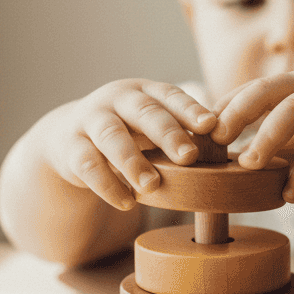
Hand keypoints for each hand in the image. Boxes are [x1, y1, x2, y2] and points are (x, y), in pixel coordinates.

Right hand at [41, 80, 218, 209]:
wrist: (68, 138)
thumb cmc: (127, 132)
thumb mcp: (151, 125)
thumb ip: (179, 130)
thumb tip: (224, 145)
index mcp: (145, 91)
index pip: (170, 96)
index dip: (190, 110)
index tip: (211, 126)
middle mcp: (117, 100)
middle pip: (144, 113)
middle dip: (168, 134)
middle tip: (189, 157)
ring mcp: (90, 120)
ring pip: (112, 137)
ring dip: (134, 161)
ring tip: (153, 185)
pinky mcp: (70, 147)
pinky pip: (88, 165)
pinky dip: (108, 185)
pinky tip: (127, 202)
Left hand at [213, 69, 293, 202]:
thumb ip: (275, 137)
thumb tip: (226, 162)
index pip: (251, 90)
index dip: (224, 109)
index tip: (199, 135)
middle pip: (266, 90)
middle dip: (237, 114)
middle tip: (214, 141)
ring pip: (293, 112)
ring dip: (267, 138)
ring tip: (248, 165)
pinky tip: (291, 194)